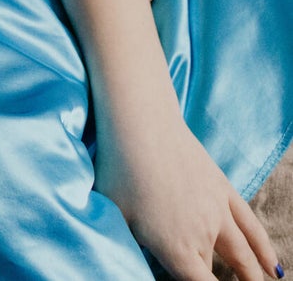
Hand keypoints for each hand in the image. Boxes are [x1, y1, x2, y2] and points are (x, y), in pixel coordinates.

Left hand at [94, 105, 281, 280]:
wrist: (141, 124)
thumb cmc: (118, 168)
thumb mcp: (115, 214)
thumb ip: (129, 245)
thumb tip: (132, 261)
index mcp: (175, 249)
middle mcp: (202, 235)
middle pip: (216, 273)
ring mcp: (218, 212)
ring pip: (244, 256)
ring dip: (251, 275)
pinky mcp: (225, 190)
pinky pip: (252, 227)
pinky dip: (265, 250)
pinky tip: (274, 267)